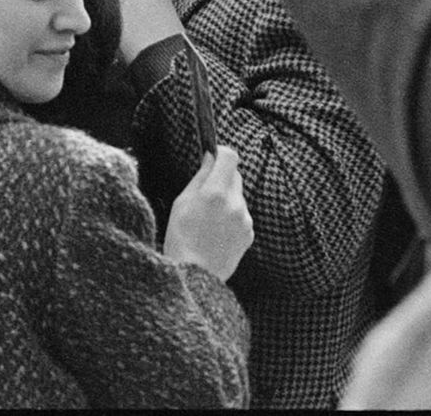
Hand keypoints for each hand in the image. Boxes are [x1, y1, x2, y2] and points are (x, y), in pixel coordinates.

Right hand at [163, 146, 253, 280]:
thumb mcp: (181, 202)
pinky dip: (232, 217)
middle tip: (205, 193)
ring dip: (227, 199)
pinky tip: (216, 231)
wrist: (195, 276)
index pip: (230, 157)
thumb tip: (210, 158)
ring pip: (238, 196)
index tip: (212, 158)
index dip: (221, 153)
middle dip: (222, 178)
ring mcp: (245, 220)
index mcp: (215, 192)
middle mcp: (235, 204)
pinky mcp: (249, 233)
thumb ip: (200, 177)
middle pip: (235, 175)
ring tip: (208, 219)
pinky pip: (241, 215)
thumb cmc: (181, 238)